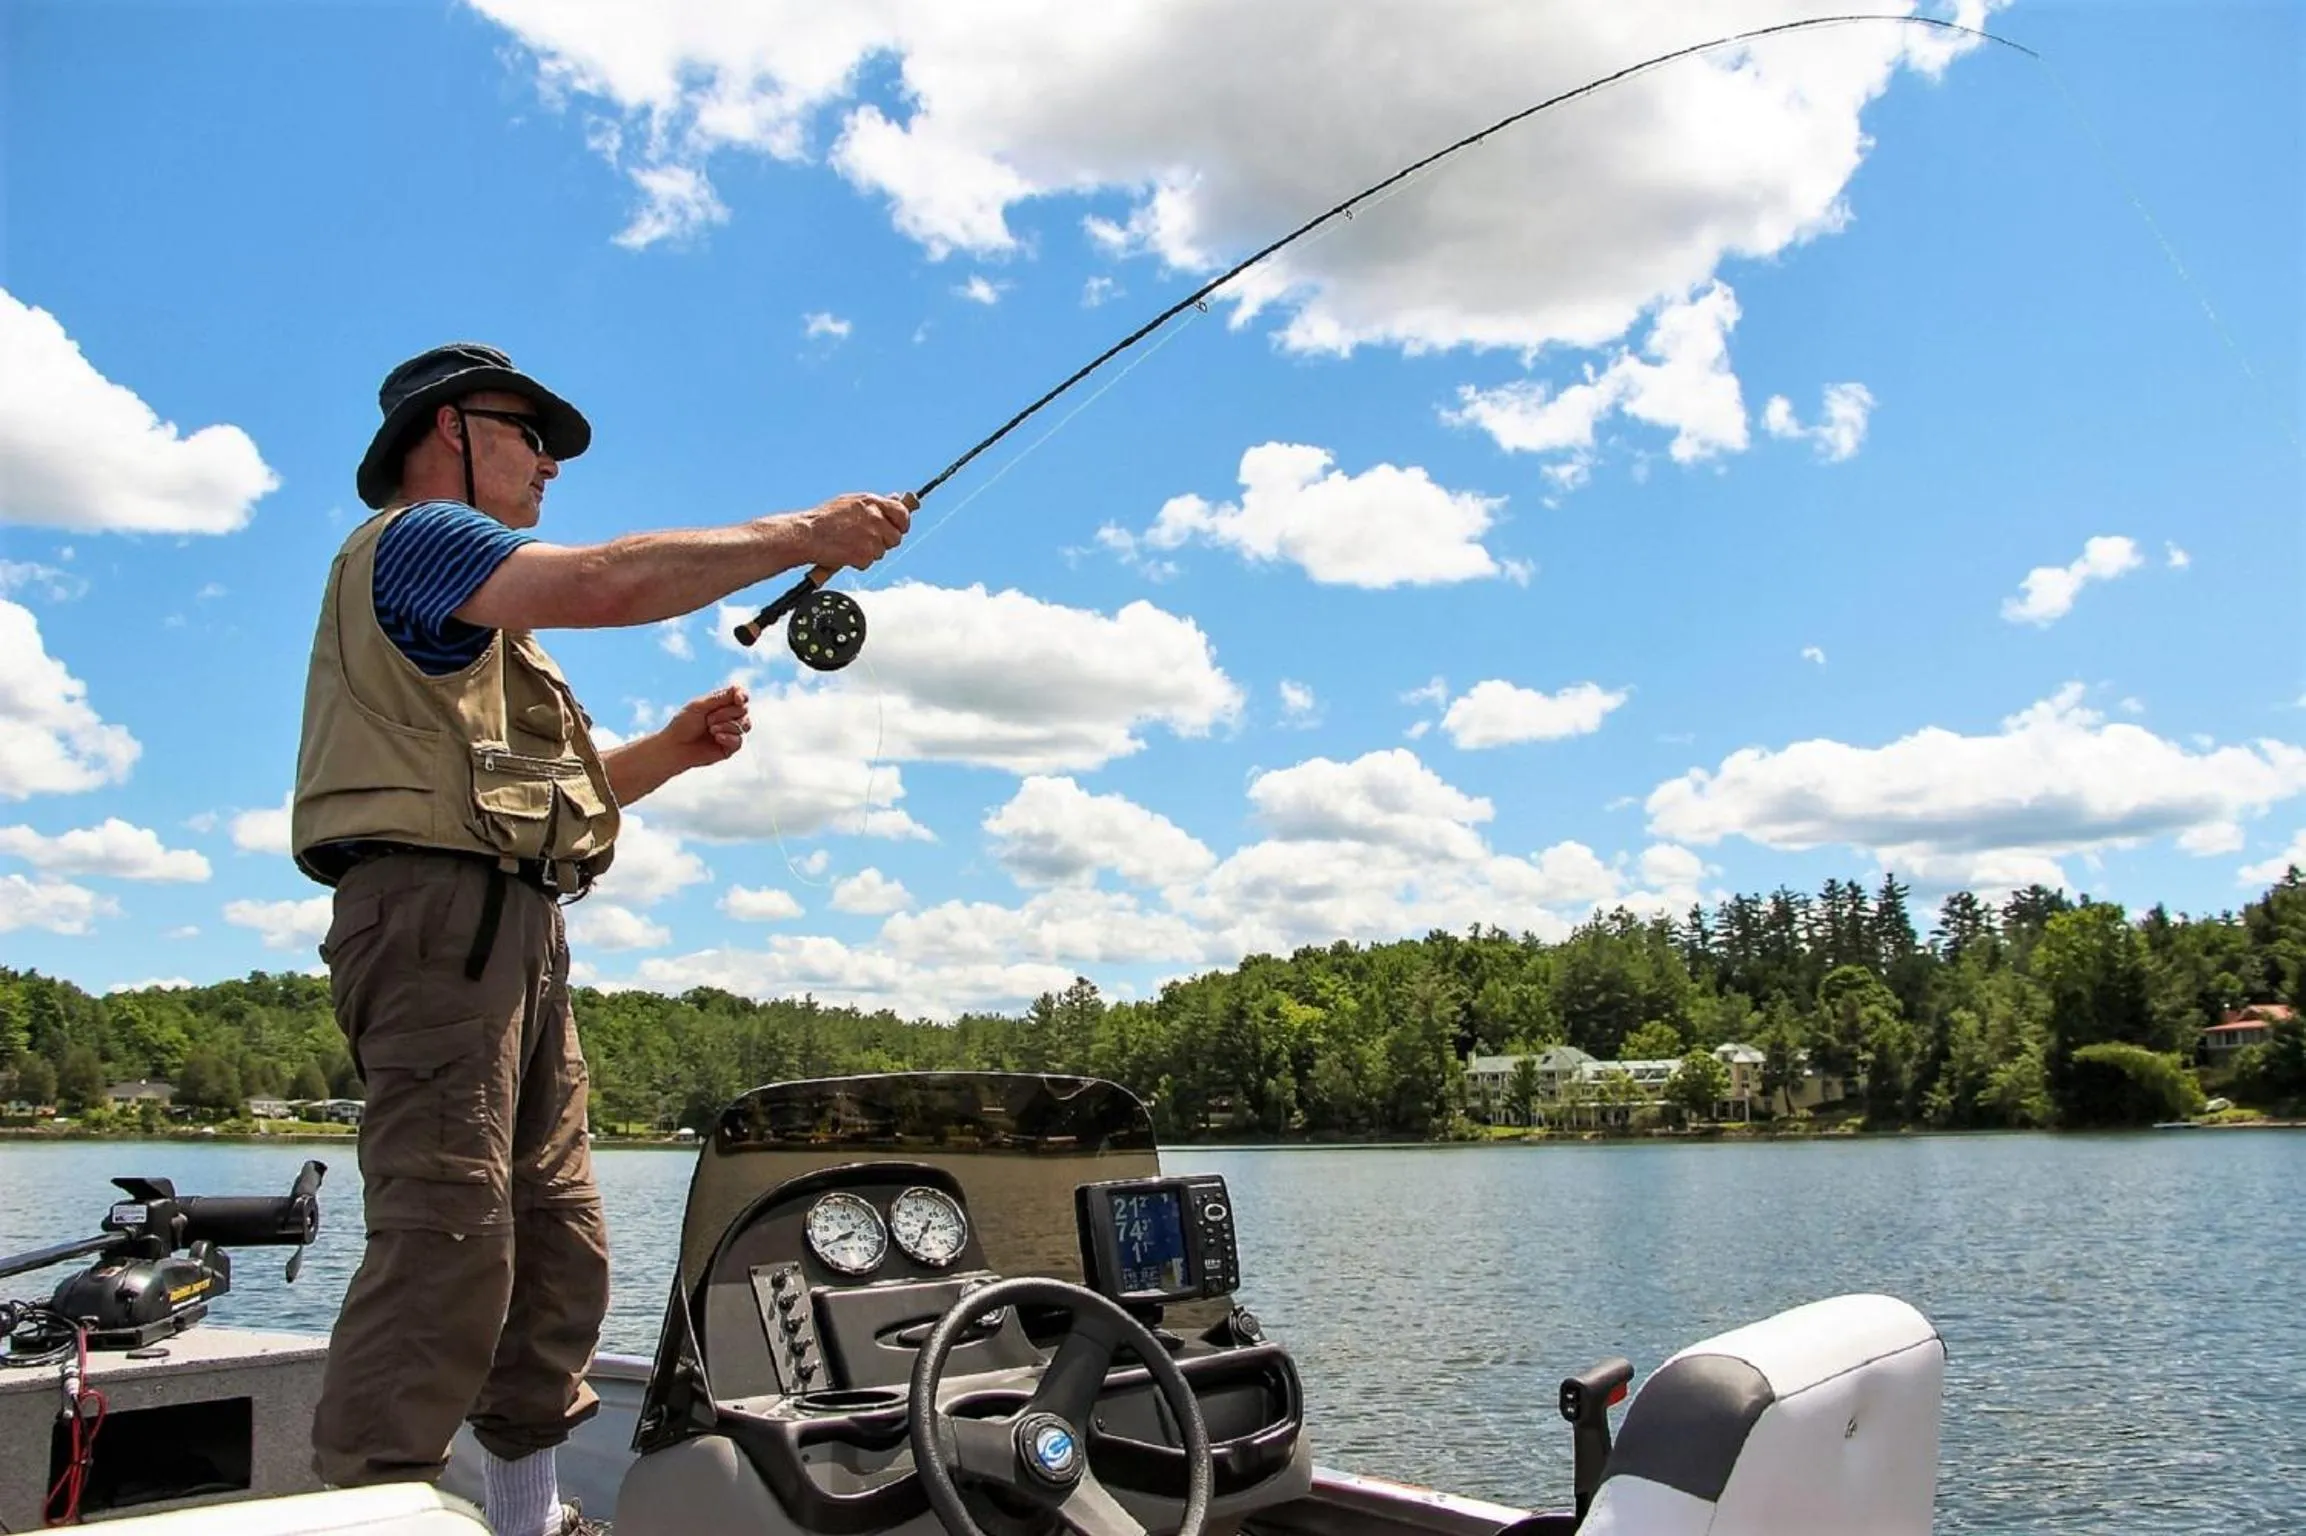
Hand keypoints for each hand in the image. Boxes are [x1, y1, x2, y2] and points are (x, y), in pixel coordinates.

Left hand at [661, 683, 750, 769]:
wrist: (675, 747)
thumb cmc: (683, 724)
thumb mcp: (699, 706)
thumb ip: (719, 698)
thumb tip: (738, 689)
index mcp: (721, 704)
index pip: (740, 696)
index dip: (742, 696)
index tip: (738, 699)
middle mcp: (728, 717)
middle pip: (743, 710)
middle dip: (726, 714)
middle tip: (708, 720)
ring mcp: (731, 732)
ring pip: (745, 725)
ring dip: (727, 726)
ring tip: (711, 730)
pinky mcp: (730, 747)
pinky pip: (739, 741)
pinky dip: (728, 737)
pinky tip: (716, 738)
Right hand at [800, 490, 914, 572]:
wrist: (807, 535)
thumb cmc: (825, 519)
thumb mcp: (851, 502)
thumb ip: (875, 504)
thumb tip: (896, 500)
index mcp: (872, 502)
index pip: (902, 512)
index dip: (902, 523)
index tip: (899, 528)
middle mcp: (875, 518)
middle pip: (896, 537)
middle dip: (885, 541)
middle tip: (867, 540)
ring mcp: (871, 537)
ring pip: (882, 552)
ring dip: (869, 552)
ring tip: (849, 544)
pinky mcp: (865, 554)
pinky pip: (869, 562)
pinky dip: (858, 561)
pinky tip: (845, 552)